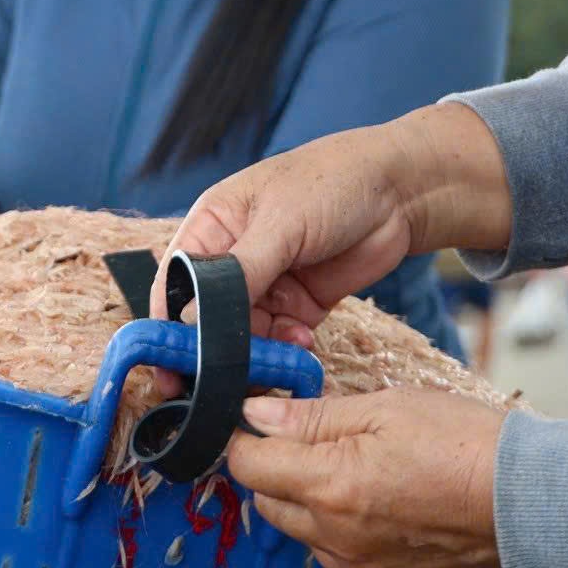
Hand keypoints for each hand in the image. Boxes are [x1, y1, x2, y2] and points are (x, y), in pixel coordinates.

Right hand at [161, 103, 510, 345]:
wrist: (400, 191)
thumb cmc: (332, 183)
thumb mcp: (280, 224)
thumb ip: (237, 273)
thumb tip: (190, 319)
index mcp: (214, 226)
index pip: (175, 283)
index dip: (167, 327)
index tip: (167, 368)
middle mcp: (234, 257)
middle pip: (208, 317)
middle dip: (216, 349)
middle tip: (221, 383)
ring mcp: (268, 283)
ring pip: (245, 335)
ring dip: (258, 352)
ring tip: (278, 358)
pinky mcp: (300, 304)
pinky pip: (281, 339)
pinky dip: (287, 349)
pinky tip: (303, 343)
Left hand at [227, 389, 505, 567]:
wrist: (525, 499)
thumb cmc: (464, 444)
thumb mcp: (385, 407)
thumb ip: (314, 416)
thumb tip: (258, 413)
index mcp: (331, 485)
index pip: (248, 464)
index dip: (250, 435)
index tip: (266, 420)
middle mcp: (337, 536)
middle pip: (268, 500)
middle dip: (279, 468)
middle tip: (318, 440)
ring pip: (302, 532)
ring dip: (311, 502)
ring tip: (360, 471)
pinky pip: (338, 558)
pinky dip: (343, 532)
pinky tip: (380, 504)